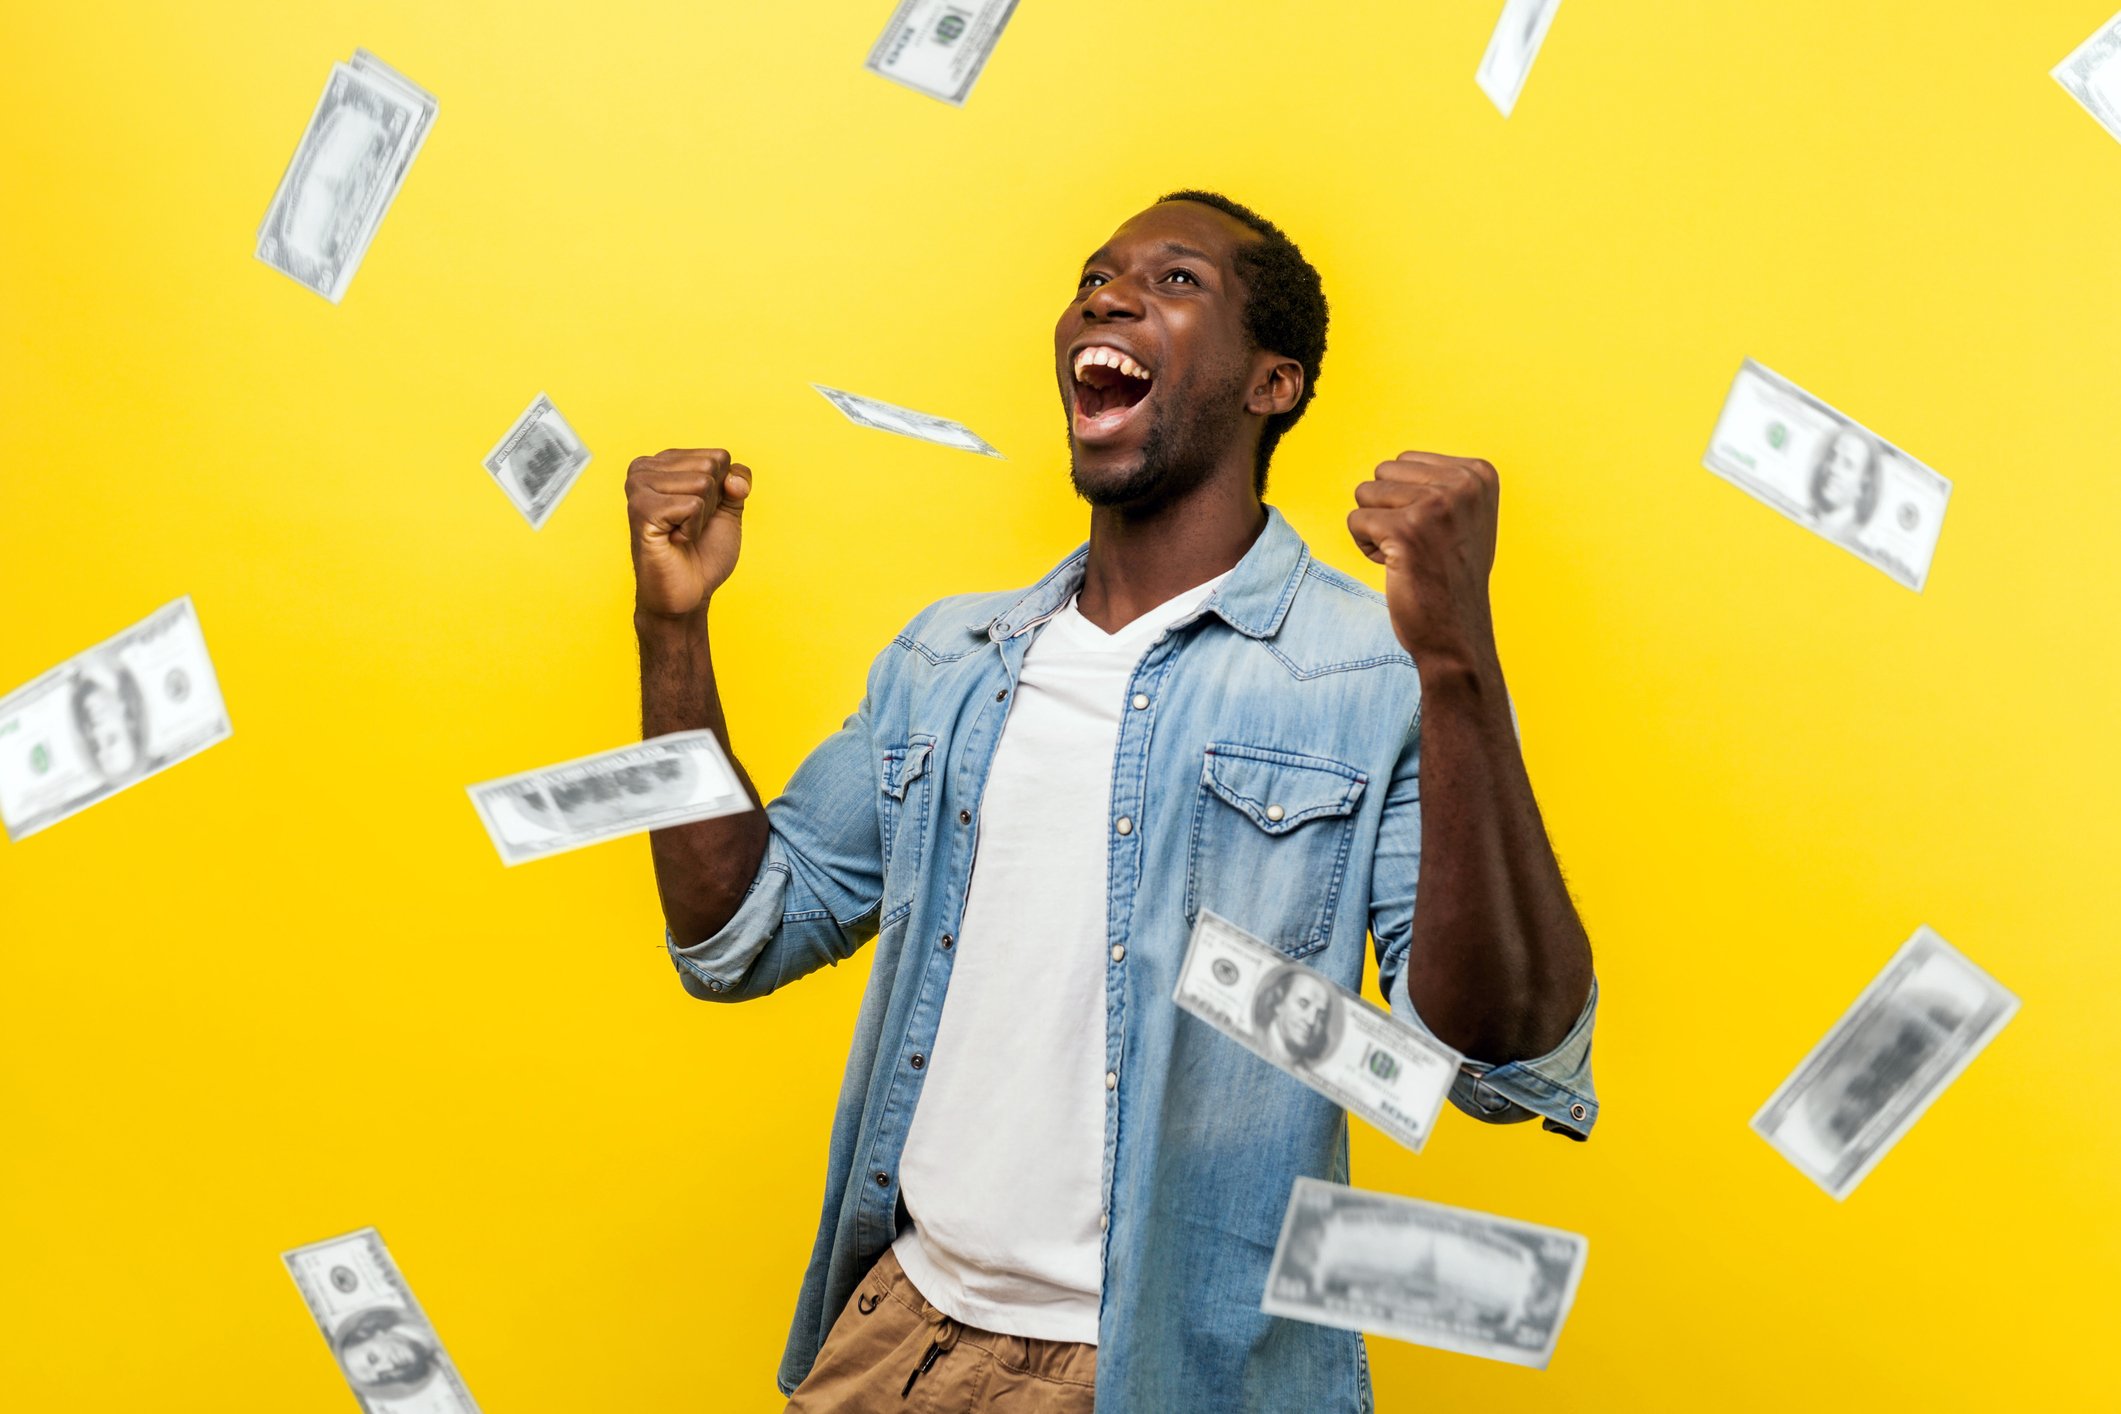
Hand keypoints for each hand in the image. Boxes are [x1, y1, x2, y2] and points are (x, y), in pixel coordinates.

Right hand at [626, 449, 751, 618]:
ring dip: (701, 518)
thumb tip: (733, 478)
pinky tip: (674, 540)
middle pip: (711, 466)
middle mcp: (643, 468)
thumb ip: (737, 480)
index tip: (700, 514)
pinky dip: (692, 529)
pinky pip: (692, 505)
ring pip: (702, 484)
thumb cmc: (703, 552)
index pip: (719, 456)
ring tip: (680, 533)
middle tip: (689, 526)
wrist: (687, 594)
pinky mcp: (641, 509)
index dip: (723, 490)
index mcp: (662, 462)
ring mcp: (638, 487)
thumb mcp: (728, 508)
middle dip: (712, 504)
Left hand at [1347, 452, 1500, 671]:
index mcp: (1479, 474)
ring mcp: (1435, 506)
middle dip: (1388, 509)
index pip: (1405, 461)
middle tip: (1418, 546)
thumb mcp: (1465, 516)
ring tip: (1408, 555)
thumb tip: (1396, 464)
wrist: (1457, 633)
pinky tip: (1395, 566)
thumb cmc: (1452, 577)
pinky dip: (1365, 546)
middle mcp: (1462, 484)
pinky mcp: (1405, 531)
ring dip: (1376, 527)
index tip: (1434, 532)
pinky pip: (1355, 521)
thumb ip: (1441, 483)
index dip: (1407, 499)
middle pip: (1383, 472)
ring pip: (1365, 493)